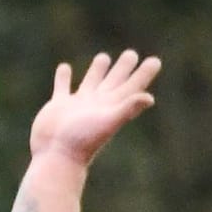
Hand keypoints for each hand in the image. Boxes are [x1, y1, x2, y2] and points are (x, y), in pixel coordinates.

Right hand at [28, 50, 160, 168]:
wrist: (57, 156)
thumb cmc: (83, 141)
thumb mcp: (108, 122)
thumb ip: (127, 108)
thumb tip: (149, 98)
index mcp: (112, 106)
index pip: (132, 86)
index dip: (144, 74)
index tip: (155, 61)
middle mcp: (97, 104)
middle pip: (114, 82)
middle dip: (123, 68)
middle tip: (131, 54)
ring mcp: (77, 105)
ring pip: (90, 82)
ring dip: (97, 70)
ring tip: (104, 57)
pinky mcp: (59, 105)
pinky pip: (62, 87)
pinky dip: (63, 77)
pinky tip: (65, 68)